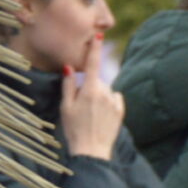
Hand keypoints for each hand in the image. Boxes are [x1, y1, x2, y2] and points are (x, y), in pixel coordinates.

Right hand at [61, 38, 124, 161]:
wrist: (92, 151)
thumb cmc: (74, 129)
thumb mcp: (66, 107)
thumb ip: (68, 86)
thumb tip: (69, 68)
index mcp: (90, 90)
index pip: (92, 64)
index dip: (95, 49)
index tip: (98, 35)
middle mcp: (105, 93)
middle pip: (96, 81)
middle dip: (89, 87)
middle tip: (79, 106)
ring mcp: (114, 102)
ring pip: (105, 90)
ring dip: (98, 96)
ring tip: (90, 114)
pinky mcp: (121, 111)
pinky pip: (114, 98)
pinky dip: (109, 102)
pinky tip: (101, 114)